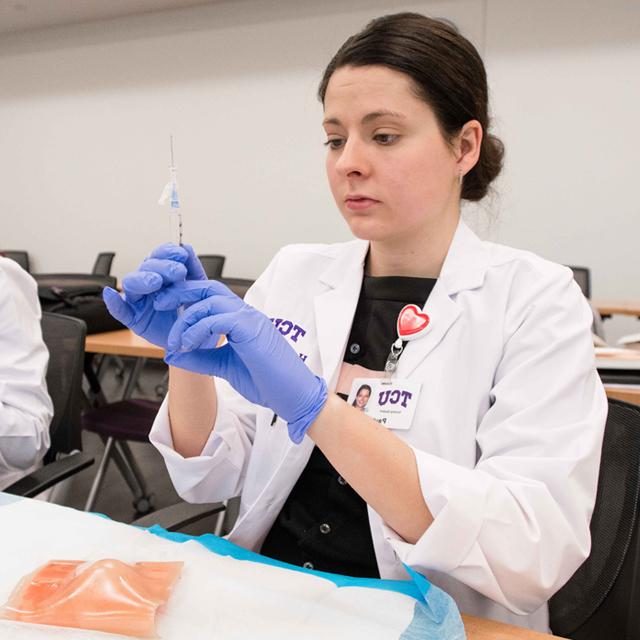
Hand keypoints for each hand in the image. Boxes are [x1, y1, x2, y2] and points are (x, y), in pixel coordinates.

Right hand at [103, 243, 206, 348]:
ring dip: (142, 279)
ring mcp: (138, 300)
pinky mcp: (133, 318)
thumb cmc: (193, 310)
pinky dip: (113, 302)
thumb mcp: (199, 288)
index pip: (159, 256)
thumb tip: (186, 246)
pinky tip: (110, 294)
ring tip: (155, 282)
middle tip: (178, 272)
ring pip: (131, 283)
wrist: (195, 336)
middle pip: (146, 267)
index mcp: (162, 273)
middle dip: (162, 267)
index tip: (181, 254)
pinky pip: (119, 310)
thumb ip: (194, 268)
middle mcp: (148, 284)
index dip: (167, 252)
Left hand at [156, 280, 327, 443]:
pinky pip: (218, 318)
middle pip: (206, 288)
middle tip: (158, 306)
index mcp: (240, 319)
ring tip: (175, 340)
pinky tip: (188, 344)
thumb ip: (200, 357)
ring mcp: (250, 318)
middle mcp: (245, 313)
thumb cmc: (267, 381)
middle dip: (178, 293)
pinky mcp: (252, 329)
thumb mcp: (223, 367)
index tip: (164, 310)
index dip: (185, 298)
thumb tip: (172, 354)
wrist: (293, 396)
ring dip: (185, 318)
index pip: (209, 296)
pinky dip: (198, 329)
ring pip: (209, 300)